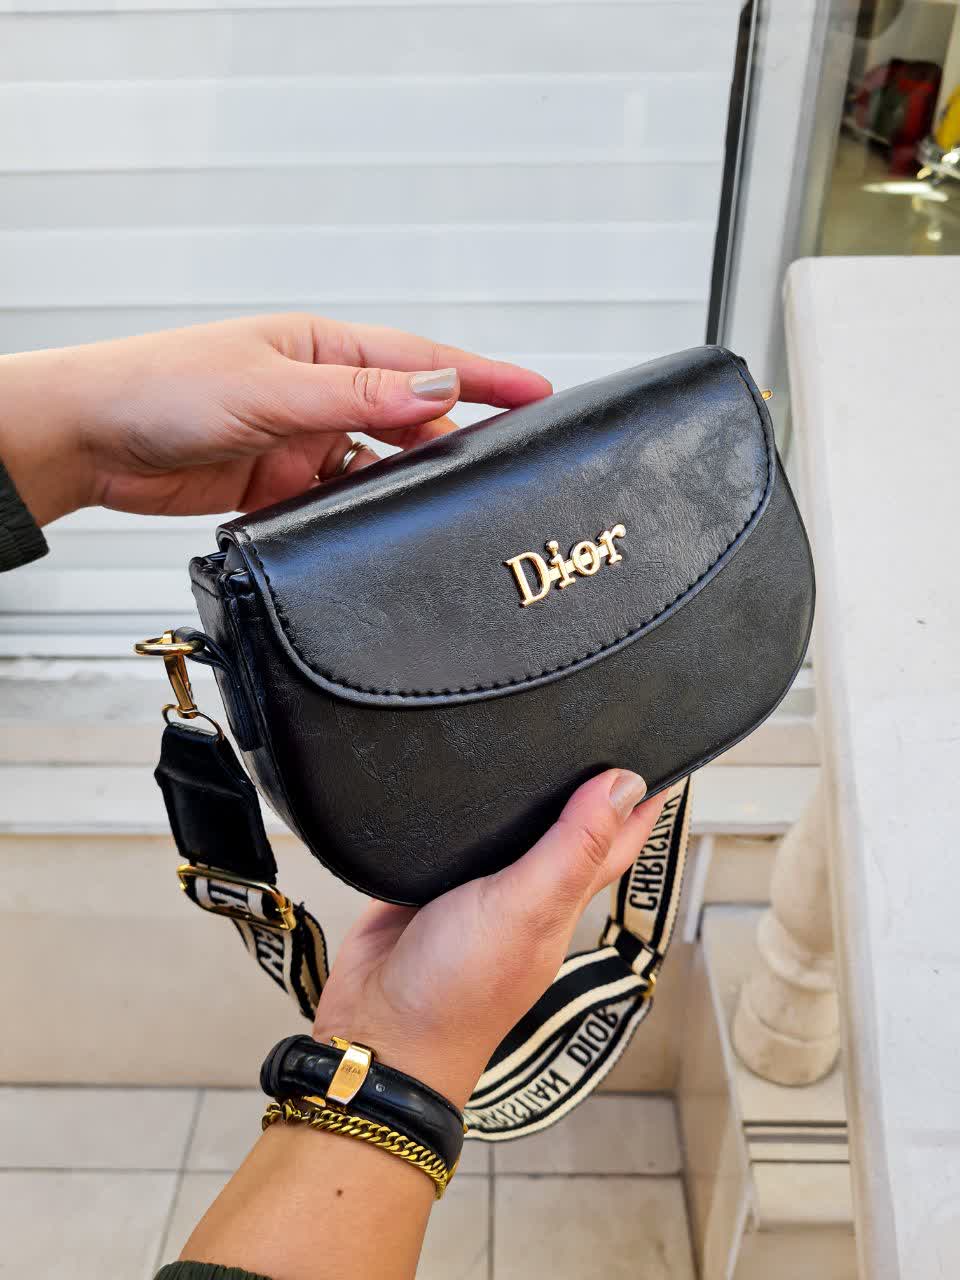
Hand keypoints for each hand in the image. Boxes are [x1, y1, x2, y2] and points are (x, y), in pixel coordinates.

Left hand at [0, 314, 551, 524]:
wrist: (91, 442)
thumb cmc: (161, 387)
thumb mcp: (270, 387)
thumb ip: (357, 395)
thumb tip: (436, 386)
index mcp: (322, 347)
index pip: (420, 359)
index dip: (483, 376)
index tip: (539, 393)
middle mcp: (320, 392)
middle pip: (409, 417)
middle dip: (453, 437)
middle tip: (497, 466)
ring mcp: (304, 441)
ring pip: (380, 466)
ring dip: (403, 484)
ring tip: (436, 505)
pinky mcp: (283, 486)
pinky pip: (341, 501)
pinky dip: (360, 514)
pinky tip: (375, 526)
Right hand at [312, 769, 662, 1108]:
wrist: (377, 1031)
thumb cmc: (459, 992)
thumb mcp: (527, 909)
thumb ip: (573, 848)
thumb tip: (624, 785)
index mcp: (562, 896)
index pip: (616, 839)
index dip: (639, 797)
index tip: (662, 753)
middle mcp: (525, 889)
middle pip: (567, 827)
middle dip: (584, 786)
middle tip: (599, 736)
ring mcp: (473, 886)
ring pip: (507, 827)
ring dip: (521, 793)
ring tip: (536, 745)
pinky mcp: (423, 880)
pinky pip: (447, 835)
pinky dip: (455, 809)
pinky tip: (453, 783)